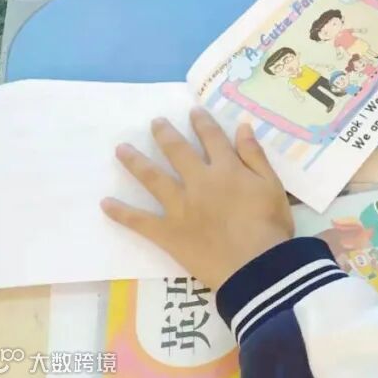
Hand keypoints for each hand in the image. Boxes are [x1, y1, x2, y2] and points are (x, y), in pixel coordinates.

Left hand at [101, 110, 293, 289]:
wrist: (256, 266)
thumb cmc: (270, 226)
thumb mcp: (273, 186)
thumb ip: (255, 156)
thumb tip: (242, 127)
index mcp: (227, 170)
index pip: (212, 139)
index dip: (202, 123)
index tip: (193, 111)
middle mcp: (199, 182)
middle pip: (178, 152)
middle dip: (165, 135)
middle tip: (154, 122)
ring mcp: (180, 207)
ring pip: (153, 179)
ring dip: (136, 162)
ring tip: (121, 149)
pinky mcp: (168, 232)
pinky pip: (140, 221)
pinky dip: (121, 213)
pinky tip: (105, 204)